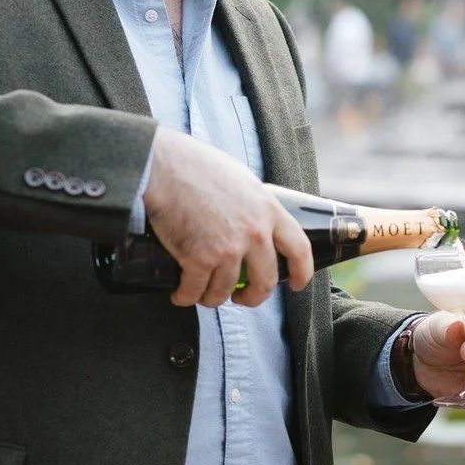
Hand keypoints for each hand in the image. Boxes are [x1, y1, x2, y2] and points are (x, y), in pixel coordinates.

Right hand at [142, 126, 313, 309]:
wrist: (164, 168)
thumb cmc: (196, 166)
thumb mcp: (242, 180)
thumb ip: (254, 205)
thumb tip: (254, 220)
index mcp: (269, 210)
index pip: (299, 249)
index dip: (301, 272)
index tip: (296, 283)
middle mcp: (255, 233)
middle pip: (265, 282)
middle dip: (253, 297)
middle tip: (241, 297)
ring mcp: (228, 249)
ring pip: (225, 292)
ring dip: (213, 298)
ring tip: (202, 293)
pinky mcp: (199, 259)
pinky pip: (195, 291)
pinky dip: (186, 296)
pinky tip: (181, 293)